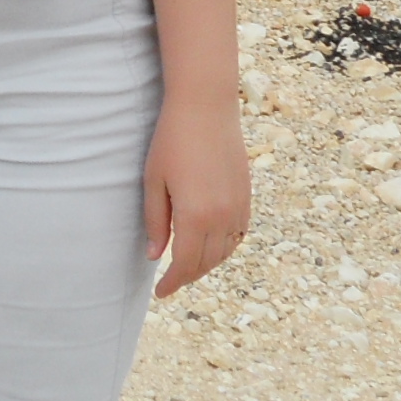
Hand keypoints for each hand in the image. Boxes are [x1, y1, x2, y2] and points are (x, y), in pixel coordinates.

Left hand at [143, 92, 250, 297]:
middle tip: (170, 282)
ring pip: (225, 252)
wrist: (206, 107)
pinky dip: (224, 247)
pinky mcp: (246, 196)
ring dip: (207, 263)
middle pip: (207, 262)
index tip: (160, 293)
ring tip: (187, 266)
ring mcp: (238, 207)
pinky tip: (211, 245)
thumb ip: (155, 222)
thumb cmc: (171, 141)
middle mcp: (222, 217)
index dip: (172, 282)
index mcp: (196, 216)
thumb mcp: (153, 181)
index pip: (185, 264)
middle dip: (188, 276)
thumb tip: (155, 256)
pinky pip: (238, 234)